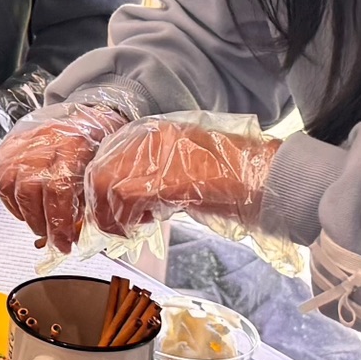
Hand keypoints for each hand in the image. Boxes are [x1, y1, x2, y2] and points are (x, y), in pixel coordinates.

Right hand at [0, 92, 144, 250]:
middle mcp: (39, 145)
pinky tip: (24, 205)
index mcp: (69, 148)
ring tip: (40, 222)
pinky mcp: (3, 151)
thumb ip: (85, 203)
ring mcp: (17, 147)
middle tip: (52, 237)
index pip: (57, 194)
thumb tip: (73, 235)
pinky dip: (9, 200)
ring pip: (10, 191)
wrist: (80, 119)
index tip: (64, 244)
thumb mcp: (97, 172)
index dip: (59, 226)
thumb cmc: (93, 147)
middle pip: (30, 195)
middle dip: (42, 225)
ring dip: (26, 215)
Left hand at [82, 117, 280, 240]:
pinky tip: (143, 227)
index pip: (107, 154)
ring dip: (110, 213)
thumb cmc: (232, 178)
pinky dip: (125, 218)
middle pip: (98, 168)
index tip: (108, 208)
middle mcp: (150, 136)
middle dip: (98, 202)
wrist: (262, 178)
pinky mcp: (162, 177)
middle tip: (114, 224)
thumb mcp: (185, 167)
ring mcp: (155, 155)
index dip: (102, 186)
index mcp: (155, 130)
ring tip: (129, 228)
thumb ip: (156, 173)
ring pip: (103, 183)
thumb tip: (130, 198)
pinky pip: (122, 197)